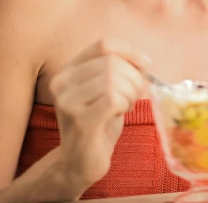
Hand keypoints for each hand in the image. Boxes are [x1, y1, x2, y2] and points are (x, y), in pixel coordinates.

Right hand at [49, 38, 146, 189]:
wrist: (78, 163)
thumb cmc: (98, 122)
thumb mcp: (104, 89)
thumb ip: (116, 69)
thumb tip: (143, 60)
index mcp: (68, 70)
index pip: (104, 45)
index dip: (130, 52)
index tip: (145, 65)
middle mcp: (62, 82)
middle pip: (112, 63)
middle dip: (134, 78)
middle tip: (133, 95)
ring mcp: (68, 102)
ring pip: (113, 80)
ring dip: (130, 93)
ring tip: (125, 106)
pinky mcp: (80, 121)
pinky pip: (114, 99)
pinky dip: (125, 104)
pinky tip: (120, 113)